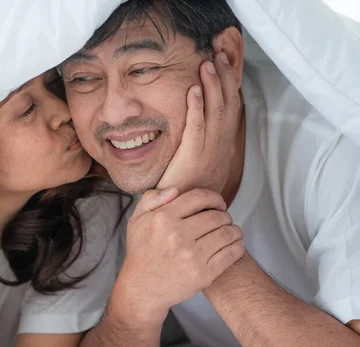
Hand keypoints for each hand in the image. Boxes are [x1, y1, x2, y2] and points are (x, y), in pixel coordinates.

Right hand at [120, 188, 243, 313]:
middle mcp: (177, 235)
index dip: (214, 198)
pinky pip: (231, 254)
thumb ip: (152, 199)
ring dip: (233, 230)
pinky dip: (237, 246)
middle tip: (223, 220)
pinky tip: (233, 245)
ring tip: (231, 231)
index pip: (199, 197)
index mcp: (163, 218)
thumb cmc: (141, 252)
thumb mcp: (136, 220)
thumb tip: (175, 190)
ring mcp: (191, 256)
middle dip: (224, 215)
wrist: (141, 289)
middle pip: (216, 216)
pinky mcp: (203, 274)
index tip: (217, 204)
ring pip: (227, 233)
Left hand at [156, 52, 241, 194]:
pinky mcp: (191, 159)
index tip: (228, 63)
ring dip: (212, 86)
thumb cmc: (191, 193)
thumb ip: (204, 148)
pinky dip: (196, 108)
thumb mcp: (204, 167)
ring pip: (215, 113)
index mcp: (224, 147)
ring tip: (208, 64)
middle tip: (220, 53)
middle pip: (228, 105)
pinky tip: (192, 91)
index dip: (231, 85)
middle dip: (225, 77)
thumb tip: (203, 129)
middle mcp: (221, 147)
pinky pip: (196, 130)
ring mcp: (208, 153)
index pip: (232, 110)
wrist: (188, 220)